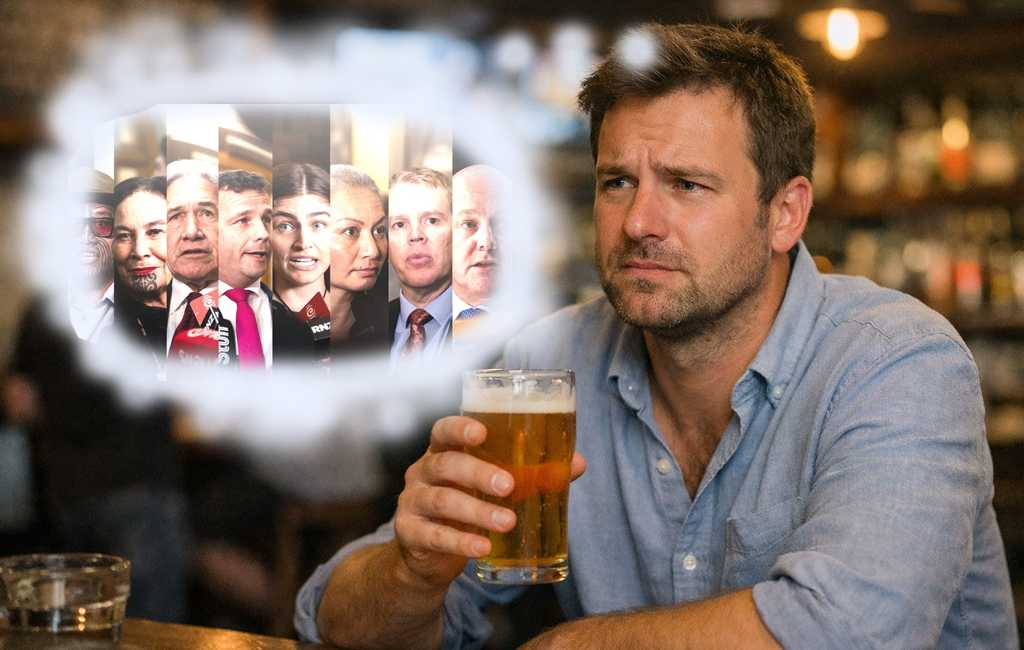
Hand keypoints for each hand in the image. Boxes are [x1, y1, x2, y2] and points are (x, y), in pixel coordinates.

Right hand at [393, 415, 585, 588]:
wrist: (429, 552)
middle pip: (446, 464)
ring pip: (442, 501)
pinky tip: (482, 547)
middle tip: (509, 486)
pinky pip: (434, 536)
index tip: (482, 432)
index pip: (443, 430)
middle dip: (478, 473)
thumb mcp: (494, 486)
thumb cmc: (467, 504)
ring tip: (507, 521)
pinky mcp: (408, 533)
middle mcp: (423, 472)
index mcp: (443, 451)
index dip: (459, 428)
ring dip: (477, 511)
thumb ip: (531, 474)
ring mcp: (412, 502)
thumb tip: (576, 463)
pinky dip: (460, 542)